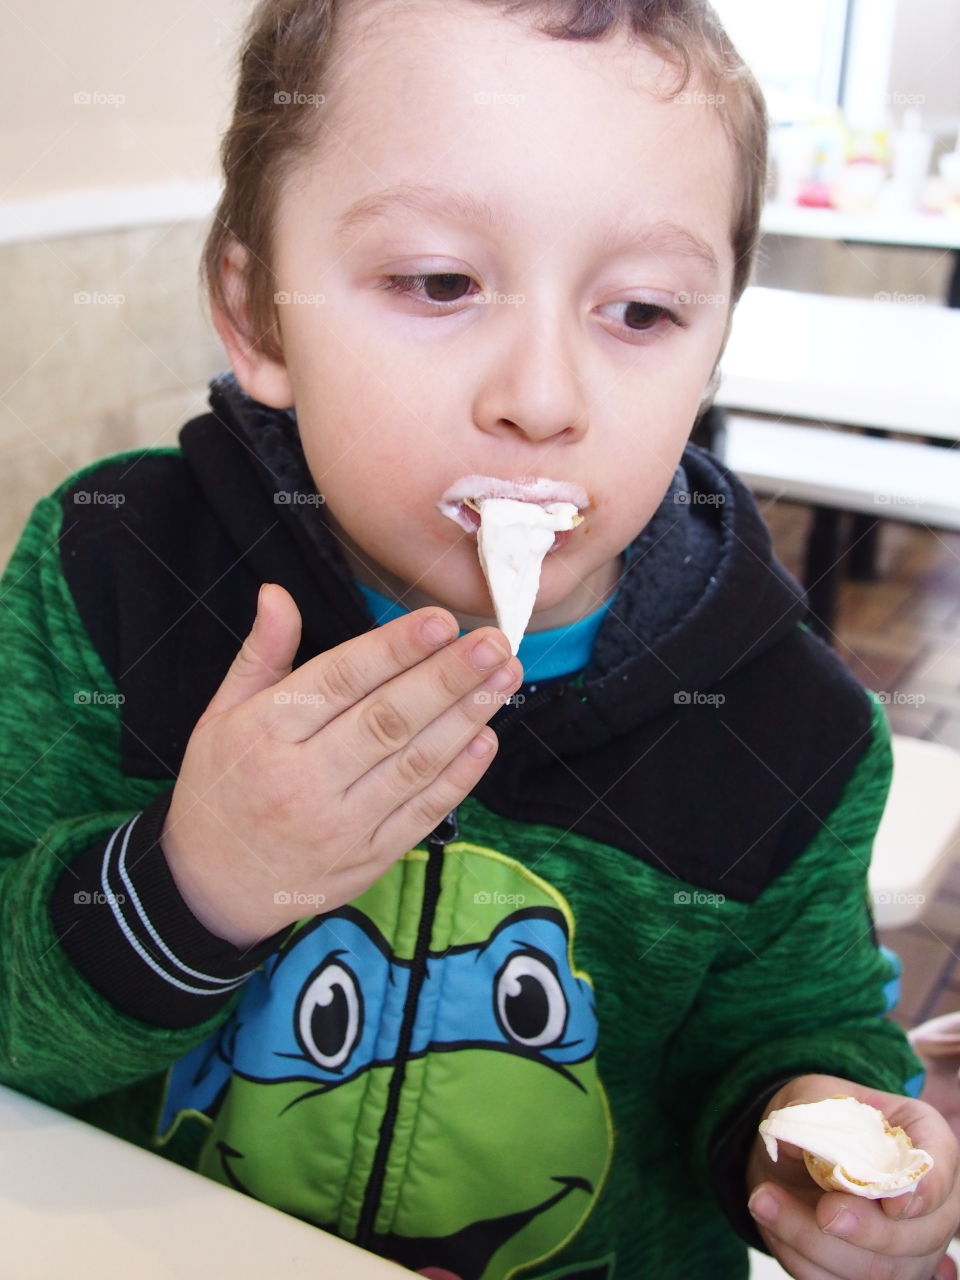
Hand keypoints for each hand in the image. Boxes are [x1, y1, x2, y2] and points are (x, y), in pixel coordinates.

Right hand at [161, 583, 521, 947]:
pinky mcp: (367, 859)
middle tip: (494, 643)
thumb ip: (260, 655)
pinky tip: (487, 739)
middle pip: (388, 720)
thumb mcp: (221, 716)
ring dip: (466, 718)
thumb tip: (277, 593)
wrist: (211, 889)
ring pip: (414, 764)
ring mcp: (339, 825)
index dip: (395, 649)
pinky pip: (421, 814)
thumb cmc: (221, 788)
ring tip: (505, 678)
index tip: (442, 620)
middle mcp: (303, 780)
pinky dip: (458, 777)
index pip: (340, 681)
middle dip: (448, 678)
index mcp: (265, 733)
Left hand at [746, 1074, 959, 1278]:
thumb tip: (807, 1147)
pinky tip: (772, 1222)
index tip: (893, 1204)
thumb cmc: (813, 1117)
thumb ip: (814, 1117)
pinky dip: (802, 1258)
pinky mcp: (869, 1273)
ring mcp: (905, 1245)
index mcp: (920, 1135)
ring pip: (880, 1270)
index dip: (927, 1190)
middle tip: (823, 1212)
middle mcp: (926, 1198)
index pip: (941, 1162)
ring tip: (764, 1202)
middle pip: (922, 1234)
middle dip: (869, 1231)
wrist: (789, 1153)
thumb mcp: (809, 1097)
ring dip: (817, 1244)